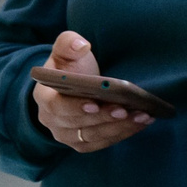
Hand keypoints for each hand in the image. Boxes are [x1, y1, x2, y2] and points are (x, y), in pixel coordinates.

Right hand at [31, 30, 155, 152]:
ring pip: (93, 136)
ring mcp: (67, 135)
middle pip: (78, 125)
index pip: (56, 106)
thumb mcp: (67, 49)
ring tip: (142, 115)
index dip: (75, 107)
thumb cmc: (71, 66)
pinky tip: (142, 122)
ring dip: (119, 128)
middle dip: (104, 117)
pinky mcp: (83, 143)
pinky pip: (103, 142)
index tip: (95, 103)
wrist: (76, 85)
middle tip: (126, 109)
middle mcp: (51, 121)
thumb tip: (81, 45)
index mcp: (44, 97)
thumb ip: (69, 43)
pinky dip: (123, 134)